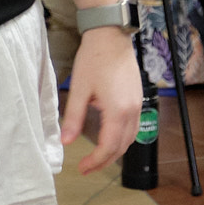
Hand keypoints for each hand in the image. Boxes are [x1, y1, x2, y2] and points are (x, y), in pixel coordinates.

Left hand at [61, 26, 142, 174]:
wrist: (110, 36)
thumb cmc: (94, 60)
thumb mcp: (79, 89)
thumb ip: (73, 118)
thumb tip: (65, 141)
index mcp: (117, 111)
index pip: (108, 147)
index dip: (95, 161)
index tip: (81, 168)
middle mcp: (132, 111)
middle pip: (121, 147)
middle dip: (104, 160)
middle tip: (87, 167)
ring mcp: (138, 105)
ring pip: (130, 138)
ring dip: (115, 151)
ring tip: (98, 157)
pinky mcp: (138, 98)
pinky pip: (134, 127)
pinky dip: (123, 138)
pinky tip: (111, 137)